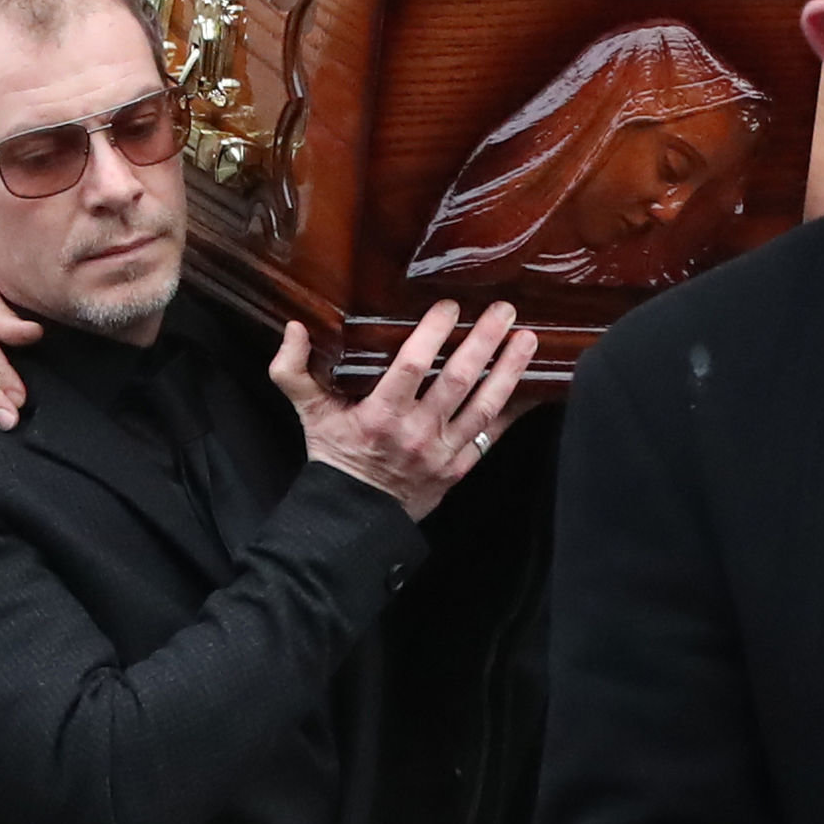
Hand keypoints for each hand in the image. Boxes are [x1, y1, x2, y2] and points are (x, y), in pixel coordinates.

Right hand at [272, 299, 533, 521]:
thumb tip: (294, 328)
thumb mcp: (307, 413)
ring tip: (527, 339)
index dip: (433, 334)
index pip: (411, 366)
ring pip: (484, 406)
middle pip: (458, 380)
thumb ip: (292, 371)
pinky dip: (514, 410)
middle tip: (504, 309)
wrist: (354, 516)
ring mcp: (443, 451)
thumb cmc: (334, 457)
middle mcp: (416, 432)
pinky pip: (492, 435)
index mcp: (380, 415)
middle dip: (484, 342)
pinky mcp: (459, 466)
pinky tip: (531, 384)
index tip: (449, 306)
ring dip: (509, 370)